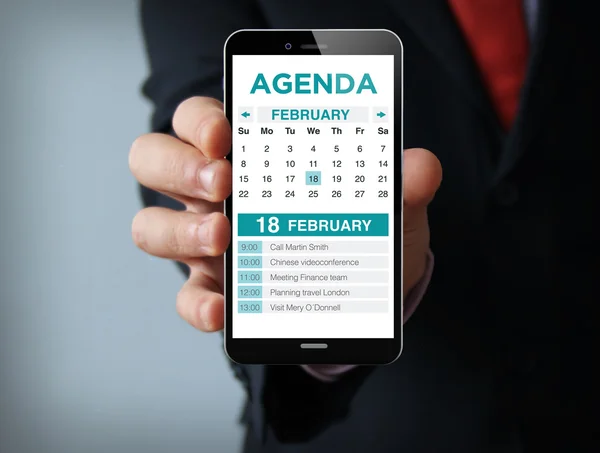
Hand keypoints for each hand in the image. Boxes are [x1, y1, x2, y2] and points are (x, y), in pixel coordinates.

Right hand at [129, 96, 441, 331]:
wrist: (365, 293)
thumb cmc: (364, 231)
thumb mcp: (389, 206)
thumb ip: (403, 184)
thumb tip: (421, 166)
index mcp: (248, 155)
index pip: (199, 120)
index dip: (200, 120)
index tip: (227, 135)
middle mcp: (215, 193)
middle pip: (154, 159)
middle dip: (179, 166)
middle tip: (223, 182)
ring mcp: (207, 243)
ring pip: (152, 226)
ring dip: (180, 230)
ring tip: (224, 238)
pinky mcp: (214, 290)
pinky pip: (184, 297)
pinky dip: (196, 304)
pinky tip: (223, 310)